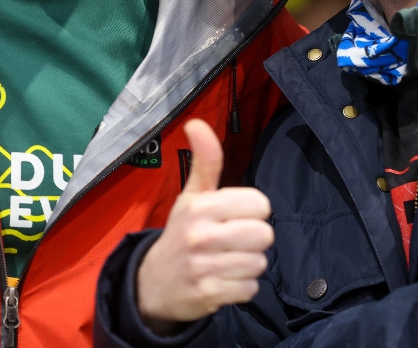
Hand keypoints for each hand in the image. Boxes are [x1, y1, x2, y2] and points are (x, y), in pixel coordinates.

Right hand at [136, 119, 273, 332]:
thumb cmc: (182, 232)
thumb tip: (196, 122)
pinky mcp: (209, 295)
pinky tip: (224, 279)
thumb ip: (205, 161)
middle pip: (264, 234)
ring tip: (228, 260)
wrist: (154, 283)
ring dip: (248, 264)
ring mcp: (204, 267)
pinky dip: (242, 287)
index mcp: (201, 206)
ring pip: (259, 263)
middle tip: (235, 240)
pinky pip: (250, 289)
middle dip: (255, 239)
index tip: (236, 215)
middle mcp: (201, 235)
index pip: (259, 204)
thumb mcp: (192, 195)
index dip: (253, 210)